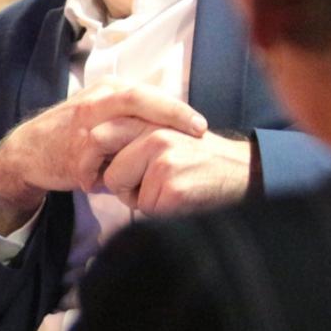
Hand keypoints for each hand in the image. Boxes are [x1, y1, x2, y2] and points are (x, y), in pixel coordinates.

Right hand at [0, 82, 208, 232]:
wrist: (28, 151)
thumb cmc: (73, 134)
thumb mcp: (103, 114)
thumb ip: (134, 116)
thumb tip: (176, 127)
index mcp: (106, 90)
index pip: (147, 93)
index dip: (176, 107)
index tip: (200, 125)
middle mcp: (94, 103)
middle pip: (137, 99)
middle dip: (171, 114)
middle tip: (198, 130)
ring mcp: (82, 126)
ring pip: (121, 130)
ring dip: (146, 147)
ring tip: (168, 162)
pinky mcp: (74, 152)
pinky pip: (101, 161)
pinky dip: (115, 173)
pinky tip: (123, 183)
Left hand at [99, 127, 251, 214]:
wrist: (243, 173)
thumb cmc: (197, 160)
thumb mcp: (164, 136)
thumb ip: (130, 138)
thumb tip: (90, 154)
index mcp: (150, 120)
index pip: (99, 135)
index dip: (87, 158)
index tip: (89, 176)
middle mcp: (155, 135)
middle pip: (104, 161)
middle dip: (109, 180)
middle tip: (118, 189)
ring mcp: (164, 160)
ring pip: (119, 186)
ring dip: (136, 196)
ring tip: (166, 189)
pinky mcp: (172, 185)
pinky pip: (143, 206)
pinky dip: (156, 210)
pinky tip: (179, 199)